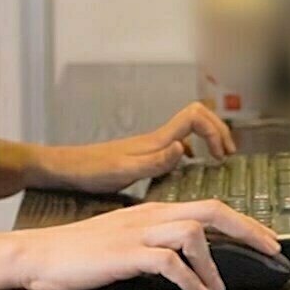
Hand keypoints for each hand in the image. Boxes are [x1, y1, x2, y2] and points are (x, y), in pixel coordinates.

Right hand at [10, 199, 279, 289]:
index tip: (265, 237)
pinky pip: (168, 261)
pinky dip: (190, 278)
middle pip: (211, 210)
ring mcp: (136, 233)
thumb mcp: (122, 240)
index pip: (207, 206)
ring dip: (213, 262)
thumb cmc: (76, 253)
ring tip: (217, 287)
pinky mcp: (124, 253)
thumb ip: (154, 243)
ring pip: (193, 232)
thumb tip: (188, 260)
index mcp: (151, 211)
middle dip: (248, 229)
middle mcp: (149, 216)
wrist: (38, 255)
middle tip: (272, 249)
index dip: (243, 221)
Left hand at [28, 102, 236, 194]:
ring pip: (187, 133)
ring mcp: (148, 147)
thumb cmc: (88, 172)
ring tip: (217, 161)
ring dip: (206, 141)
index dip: (215, 129)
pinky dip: (190, 155)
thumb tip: (184, 149)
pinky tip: (186, 172)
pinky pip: (174, 148)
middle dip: (218, 131)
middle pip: (196, 119)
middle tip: (228, 154)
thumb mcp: (123, 172)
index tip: (223, 153)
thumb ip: (154, 162)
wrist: (62, 170)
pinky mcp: (141, 156)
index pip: (195, 116)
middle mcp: (155, 140)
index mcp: (155, 141)